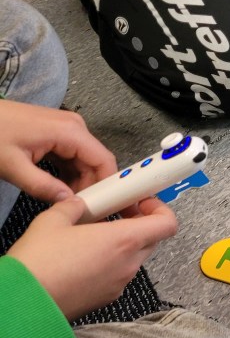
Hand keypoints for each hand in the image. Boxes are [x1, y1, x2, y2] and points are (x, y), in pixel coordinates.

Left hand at [0, 100, 115, 202]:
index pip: (104, 160)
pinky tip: (59, 188)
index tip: (104, 206)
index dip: (108, 185)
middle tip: (82, 210)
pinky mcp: (57, 133)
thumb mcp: (12, 166)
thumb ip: (42, 186)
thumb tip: (68, 202)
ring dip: (79, 182)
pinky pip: (72, 157)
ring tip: (68, 203)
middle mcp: (74, 127)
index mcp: (70, 131)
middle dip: (92, 186)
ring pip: (84, 161)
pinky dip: (69, 173)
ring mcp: (66, 129)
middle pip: (95, 162)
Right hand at [8, 197, 177, 319]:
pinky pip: (118, 275)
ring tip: (93, 235)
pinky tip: (83, 258)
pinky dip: (110, 263)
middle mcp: (128, 264)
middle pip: (152, 239)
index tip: (142, 202)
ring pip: (134, 258)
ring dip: (122, 244)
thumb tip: (79, 203)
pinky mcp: (106, 298)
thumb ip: (73, 206)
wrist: (23, 304)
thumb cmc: (39, 264)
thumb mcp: (52, 221)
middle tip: (117, 213)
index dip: (160, 209)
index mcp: (124, 240)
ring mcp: (119, 284)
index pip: (167, 224)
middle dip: (140, 224)